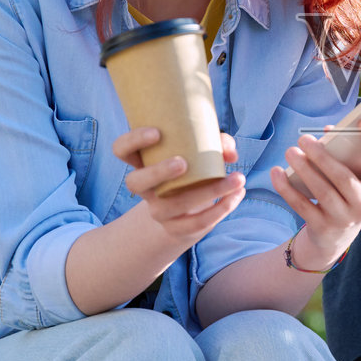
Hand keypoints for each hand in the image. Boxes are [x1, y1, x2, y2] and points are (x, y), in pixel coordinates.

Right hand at [113, 127, 245, 248]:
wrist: (191, 212)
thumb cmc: (196, 170)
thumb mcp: (202, 153)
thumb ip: (217, 144)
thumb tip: (229, 153)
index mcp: (143, 163)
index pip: (122, 150)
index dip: (133, 141)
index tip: (158, 132)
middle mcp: (146, 189)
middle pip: (135, 182)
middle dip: (157, 172)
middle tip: (183, 162)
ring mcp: (158, 210)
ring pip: (175, 205)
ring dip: (210, 191)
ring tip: (238, 178)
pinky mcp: (176, 228)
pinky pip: (197, 222)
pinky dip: (222, 208)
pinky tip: (238, 194)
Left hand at [268, 120, 360, 269]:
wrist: (337, 234)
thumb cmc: (348, 192)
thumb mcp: (356, 176)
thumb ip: (348, 153)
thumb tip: (329, 131)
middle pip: (343, 178)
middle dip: (322, 157)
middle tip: (305, 139)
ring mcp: (343, 219)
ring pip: (322, 191)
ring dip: (304, 169)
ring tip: (290, 151)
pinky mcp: (322, 227)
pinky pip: (302, 205)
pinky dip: (287, 188)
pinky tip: (277, 172)